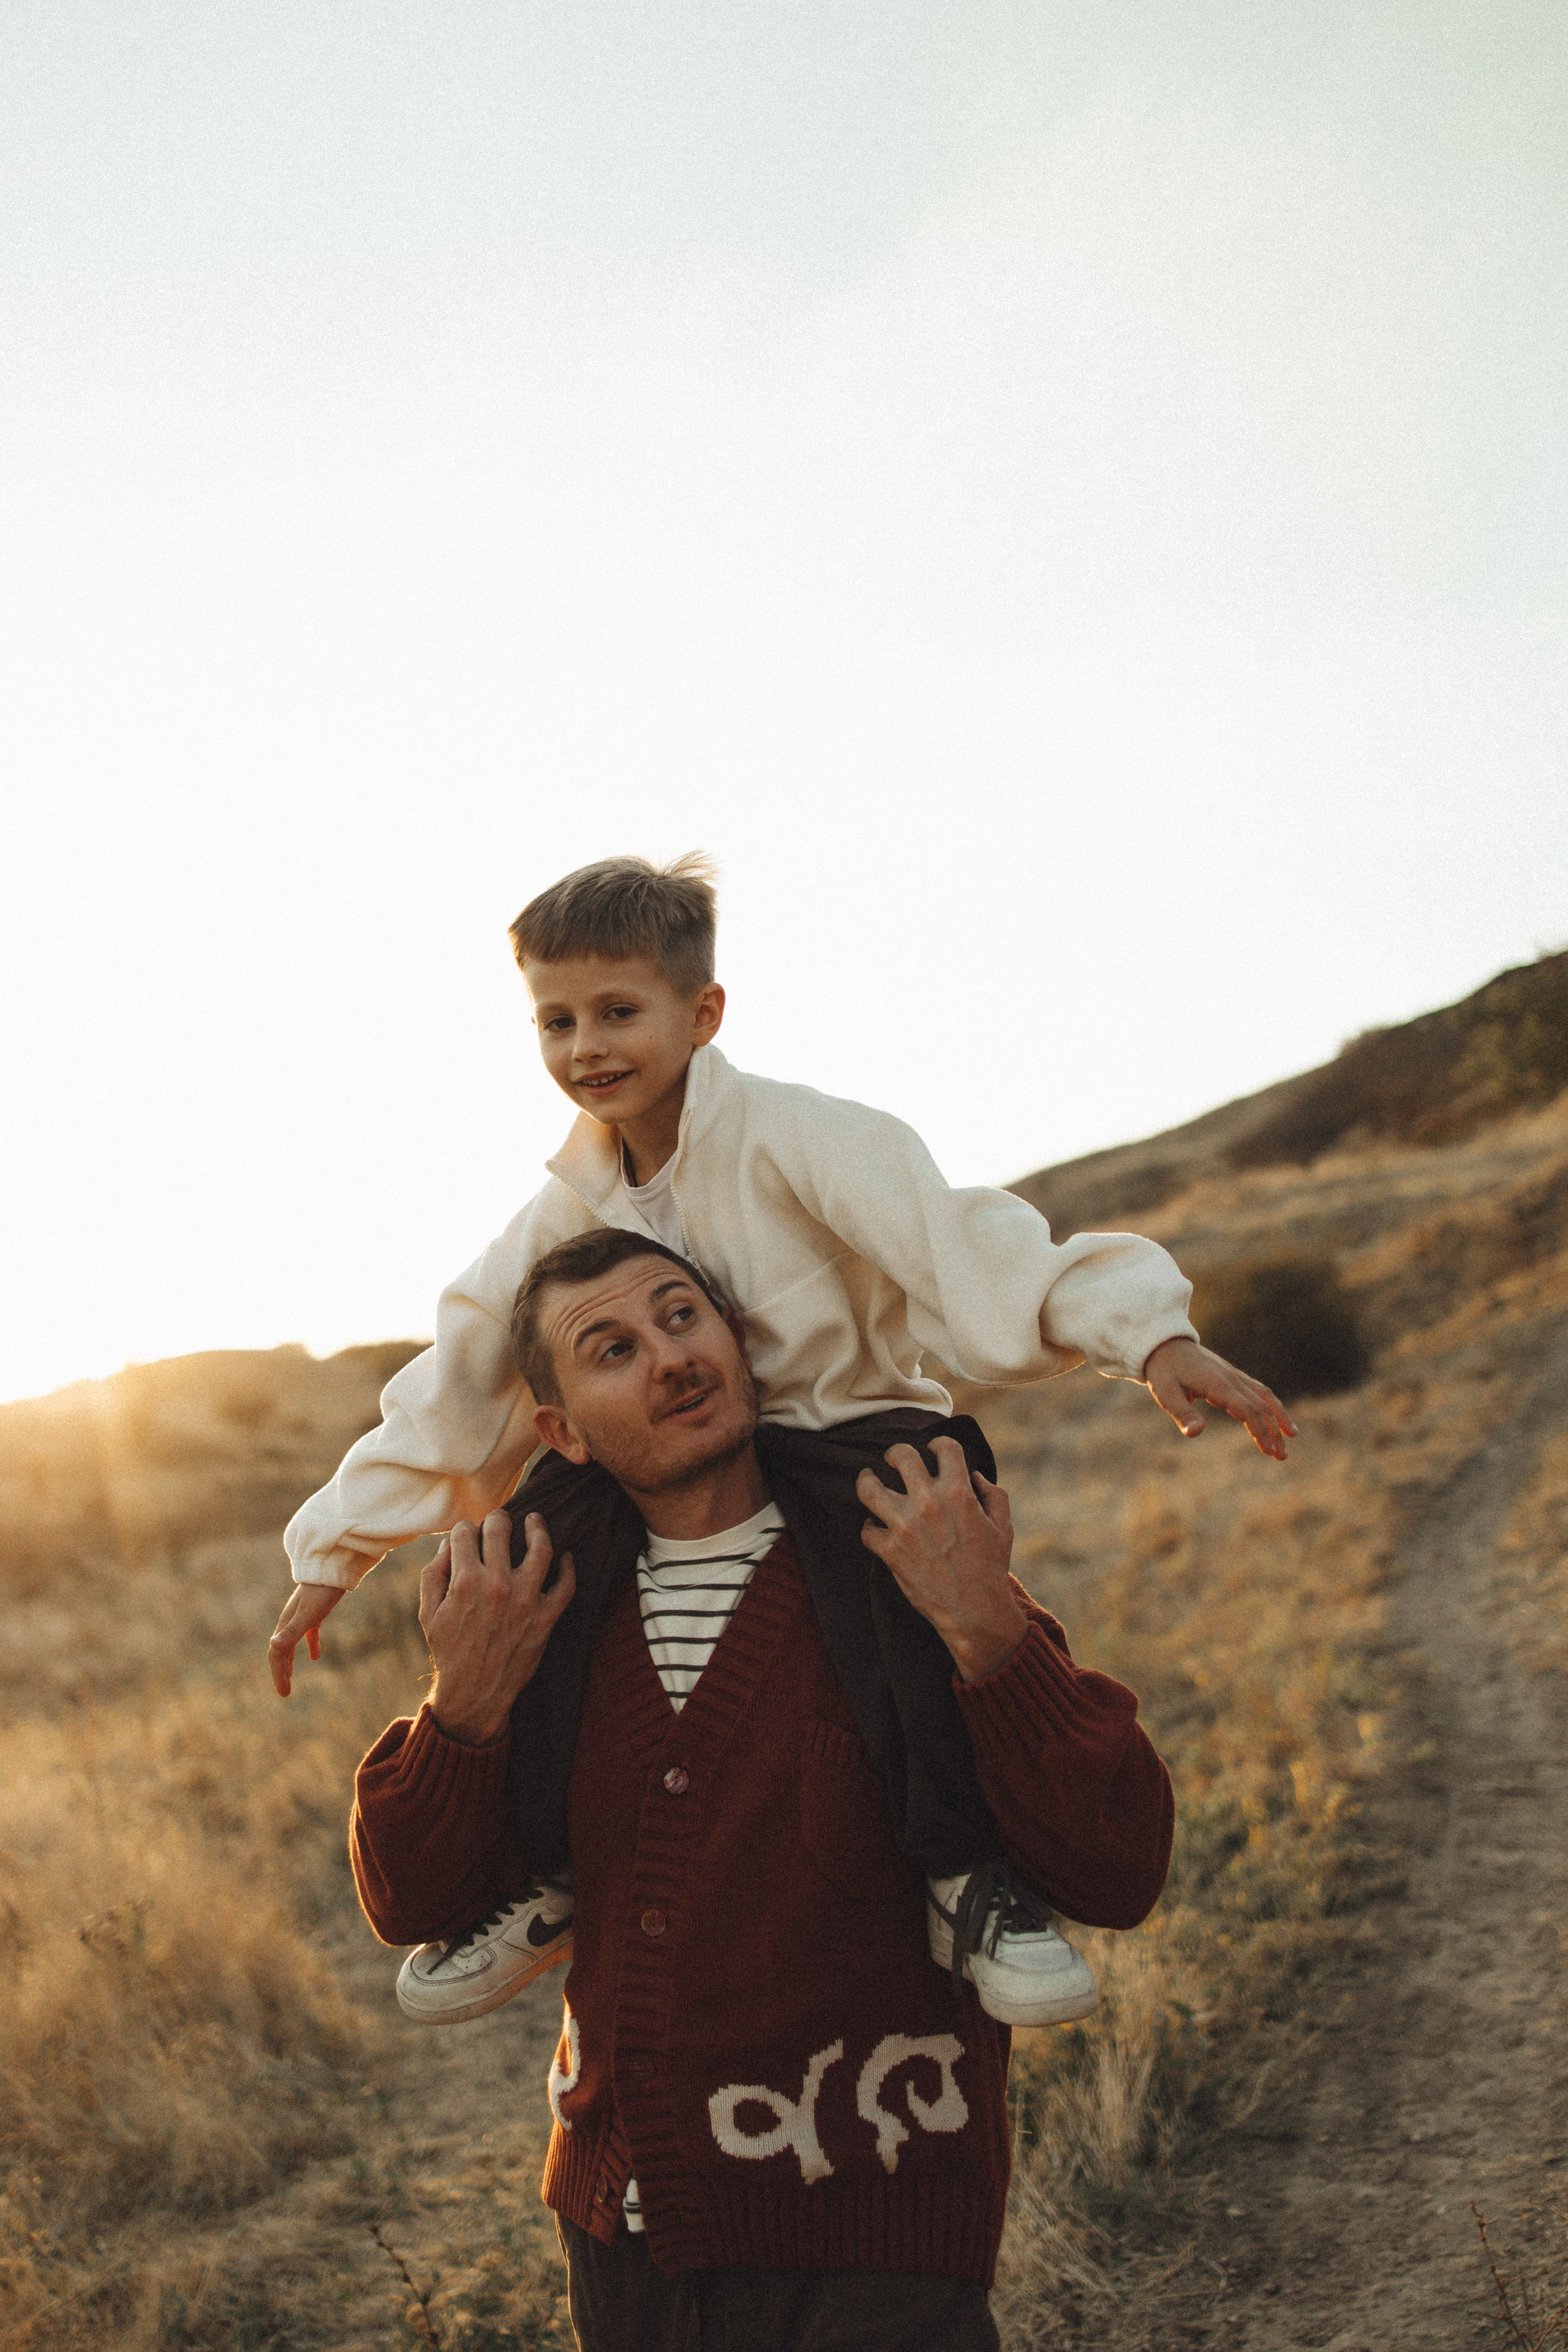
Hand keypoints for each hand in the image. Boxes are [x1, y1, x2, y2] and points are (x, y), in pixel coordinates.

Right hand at [269, 1580, 345, 1696]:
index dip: (278, 1674)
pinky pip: (308, 1633)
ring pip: (292, 1642)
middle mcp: (290, 1619)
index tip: (284, 1693)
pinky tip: (315, 1656)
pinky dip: (310, 1645)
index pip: (277, 1654)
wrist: (333, 1565)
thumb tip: (273, 1645)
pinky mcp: (315, 1611)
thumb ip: (292, 1631)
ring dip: (290, 1661)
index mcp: (286, 1623)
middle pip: (281, 1650)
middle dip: (281, 1671)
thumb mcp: (308, 1614)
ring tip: (291, 1677)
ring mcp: (302, 1614)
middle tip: (284, 1692)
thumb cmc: (322, 1590)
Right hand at [421, 1508, 576, 1745]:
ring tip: (535, 1520)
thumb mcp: (429, 1613)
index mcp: (464, 1581)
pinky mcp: (546, 1617)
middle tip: (500, 1520)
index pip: (466, 1532)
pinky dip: (569, 1567)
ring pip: (541, 1548)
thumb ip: (434, 1574)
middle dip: (497, 1519)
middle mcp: (496, 1585)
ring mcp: (525, 1600)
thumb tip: (449, 1543)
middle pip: (500, 1530)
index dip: (465, 1529)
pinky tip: (566, 1557)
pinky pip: (566, 1585)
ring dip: (538, 1528)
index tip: (469, 1534)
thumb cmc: (449, 1651)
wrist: (474, 1693)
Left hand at [855, 1437, 1026, 1684]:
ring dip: (867, 1482)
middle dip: (895, 1453)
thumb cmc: (991, 1567)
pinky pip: (866, 1529)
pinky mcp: (890, 1551)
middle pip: (900, 1456)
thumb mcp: (1003, 1526)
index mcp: (959, 1493)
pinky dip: (870, 1528)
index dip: (937, 1443)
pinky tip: (876, 1527)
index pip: (943, 1447)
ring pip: (868, 1488)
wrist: (975, 1610)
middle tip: (894, 1459)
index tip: (932, 1449)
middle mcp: (929, 1503)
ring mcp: (905, 1526)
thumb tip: (974, 1475)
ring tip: (869, 1481)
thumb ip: (992, 1494)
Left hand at [1142, 1337, 1297, 1459]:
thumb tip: (1196, 1433)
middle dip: (1274, 1431)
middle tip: (1281, 1456)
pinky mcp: (1231, 1375)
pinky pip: (1257, 1390)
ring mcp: (1233, 1375)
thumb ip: (1182, 1413)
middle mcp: (1231, 1378)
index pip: (1248, 1410)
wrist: (1163, 1343)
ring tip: (1291, 1436)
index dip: (1260, 1431)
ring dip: (1278, 1417)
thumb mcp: (1166, 1393)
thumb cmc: (1163, 1371)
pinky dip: (1270, 1405)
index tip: (1269, 1451)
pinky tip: (1273, 1419)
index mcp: (1218, 1384)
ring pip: (1264, 1395)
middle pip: (1261, 1406)